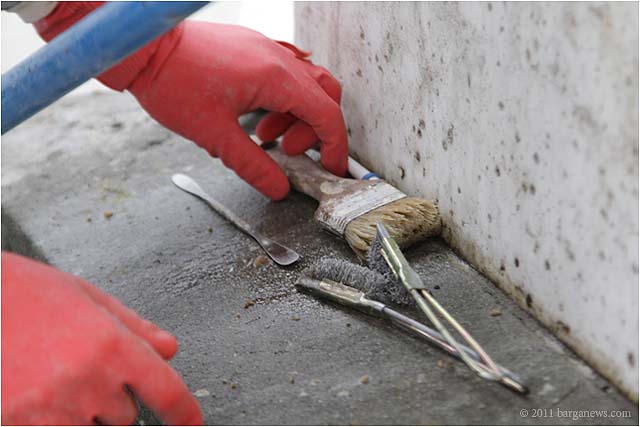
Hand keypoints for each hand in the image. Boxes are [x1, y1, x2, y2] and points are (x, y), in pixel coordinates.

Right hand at [1, 252, 201, 424]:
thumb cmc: (31, 295)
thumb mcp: (92, 299)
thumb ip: (136, 328)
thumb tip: (169, 350)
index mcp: (111, 345)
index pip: (166, 391)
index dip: (185, 412)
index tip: (191, 421)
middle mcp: (88, 379)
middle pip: (127, 415)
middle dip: (116, 397)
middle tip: (84, 367)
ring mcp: (53, 407)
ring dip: (87, 413)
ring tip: (59, 377)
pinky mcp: (20, 423)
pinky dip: (57, 419)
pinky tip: (41, 394)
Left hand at [35, 3, 347, 199]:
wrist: (144, 47)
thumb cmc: (173, 83)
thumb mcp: (214, 135)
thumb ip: (253, 165)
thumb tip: (279, 189)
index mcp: (275, 78)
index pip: (326, 114)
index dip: (335, 146)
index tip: (333, 169)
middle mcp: (278, 58)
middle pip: (324, 94)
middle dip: (316, 129)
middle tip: (289, 152)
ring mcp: (266, 49)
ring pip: (305, 82)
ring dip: (296, 115)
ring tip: (264, 137)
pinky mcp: (252, 47)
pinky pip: (284, 72)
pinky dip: (282, 99)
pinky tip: (256, 116)